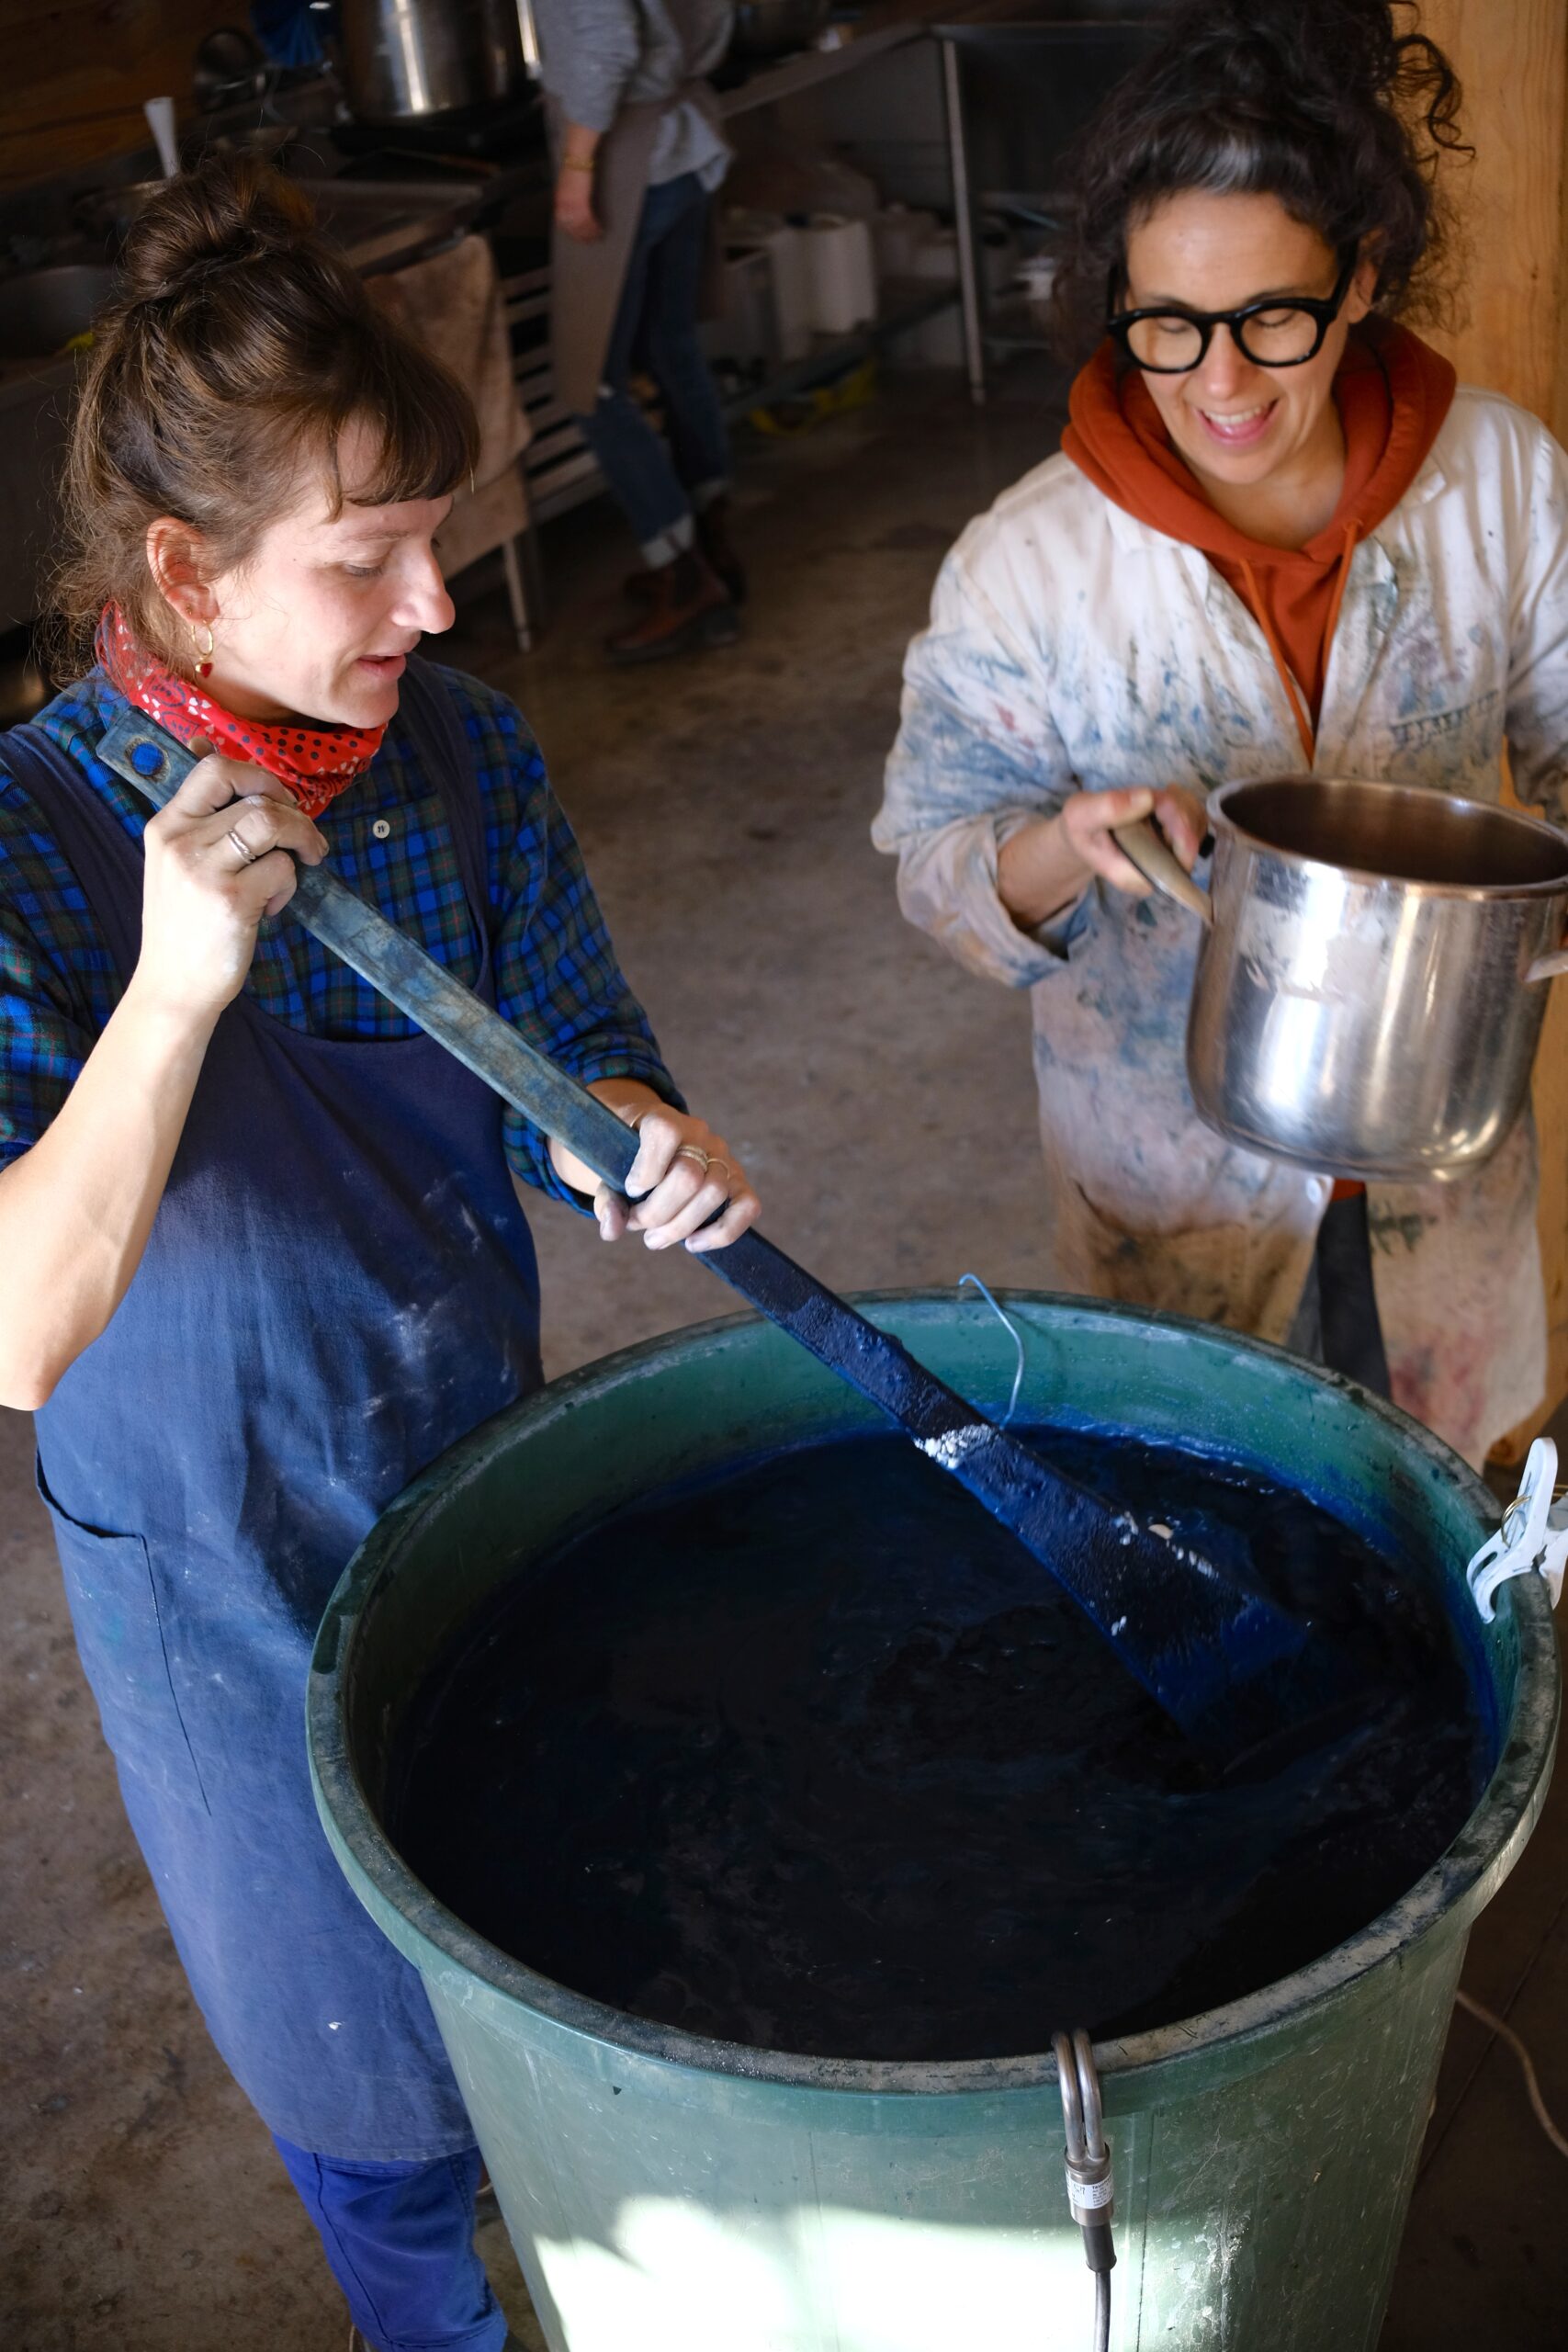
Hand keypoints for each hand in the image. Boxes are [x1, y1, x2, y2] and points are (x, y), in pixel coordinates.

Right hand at [126, 742, 326, 1026]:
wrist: (173, 986)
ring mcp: (204, 870)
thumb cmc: (185, 924)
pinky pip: (282, 868)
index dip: (259, 776)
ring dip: (302, 838)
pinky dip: (290, 884)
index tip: (277, 800)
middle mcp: (180, 841)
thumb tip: (218, 756)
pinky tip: (272, 906)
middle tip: (304, 837)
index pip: (214, 768)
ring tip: (304, 861)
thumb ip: (202, 819)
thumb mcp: (178, 863)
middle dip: (294, 811)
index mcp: (166, 826)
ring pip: (272, 823)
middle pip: (255, 795)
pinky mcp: (232, 899)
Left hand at [555, 168, 601, 243]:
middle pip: (572, 227)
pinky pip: (588, 220)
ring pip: (580, 226)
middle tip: (588, 241)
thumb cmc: (573, 169)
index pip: (562, 223)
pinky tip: (599, 229)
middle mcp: (563, 205)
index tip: (576, 237)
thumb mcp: (565, 186)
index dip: (570, 232)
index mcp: (558, 201)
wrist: (576, 158)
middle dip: (580, 236)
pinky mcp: (582, 202)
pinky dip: (594, 227)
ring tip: (596, 236)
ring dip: (589, 233)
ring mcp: (572, 204)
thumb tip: (570, 209)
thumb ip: (566, 198)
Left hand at [598, 1101, 759, 1253]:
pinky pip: (748, 1207)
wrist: (649, 1147)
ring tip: (655, 1239)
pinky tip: (693, 1243)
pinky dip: (722, 1232)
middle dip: (658, 1212)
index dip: (647, 1169)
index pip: (664, 1132)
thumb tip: (614, 1228)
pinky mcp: (739, 1182)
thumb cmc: (627, 1159)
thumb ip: (608, 1199)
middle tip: (638, 1225)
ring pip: (714, 1193)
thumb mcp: (608, 1171)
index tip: (631, 1189)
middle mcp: (699, 1134)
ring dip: (681, 1226)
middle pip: (689, 1176)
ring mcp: (723, 1157)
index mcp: (662, 1119)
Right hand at [1057, 784, 1206, 896]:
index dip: (1177, 827)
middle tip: (1157, 794)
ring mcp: (1170, 861)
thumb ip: (1108, 808)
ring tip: (1157, 797)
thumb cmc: (1082, 829)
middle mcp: (1159, 876)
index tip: (1158, 803)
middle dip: (1178, 809)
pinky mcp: (1176, 847)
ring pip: (1196, 828)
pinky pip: (1195, 822)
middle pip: (1192, 841)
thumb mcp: (1081, 815)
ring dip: (1182, 804)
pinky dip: (1185, 804)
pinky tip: (1163, 799)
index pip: (1178, 859)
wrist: (1084, 834)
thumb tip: (1147, 797)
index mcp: (1137, 877)